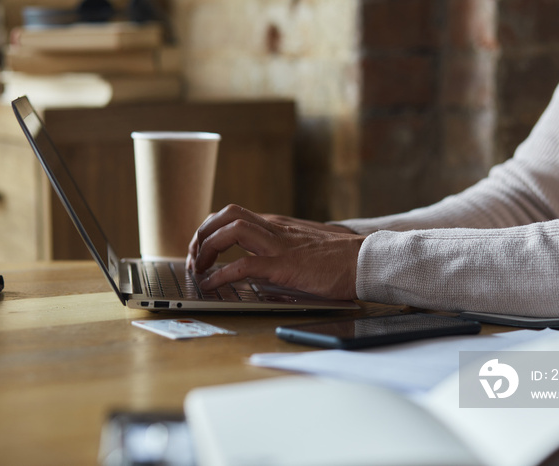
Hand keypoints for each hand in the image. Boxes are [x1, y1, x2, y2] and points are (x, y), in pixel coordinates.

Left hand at [187, 205, 364, 299]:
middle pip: (226, 215)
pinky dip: (222, 275)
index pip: (234, 215)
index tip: (200, 249)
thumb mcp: (303, 246)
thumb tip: (258, 267)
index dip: (210, 229)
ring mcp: (279, 245)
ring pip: (231, 230)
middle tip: (193, 257)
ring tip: (199, 268)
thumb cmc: (340, 259)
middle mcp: (274, 229)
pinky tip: (212, 285)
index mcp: (277, 225)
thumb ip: (281, 249)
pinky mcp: (284, 265)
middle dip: (202, 233)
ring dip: (207, 247)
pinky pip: (244, 265)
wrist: (365, 260)